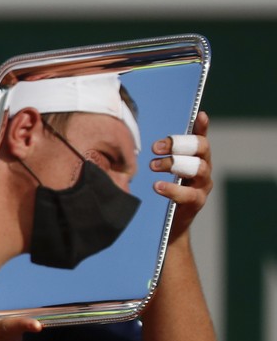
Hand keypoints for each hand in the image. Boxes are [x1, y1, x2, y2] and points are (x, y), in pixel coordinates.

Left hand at [148, 111, 211, 241]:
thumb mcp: (161, 171)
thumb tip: (136, 137)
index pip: (201, 138)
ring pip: (199, 168)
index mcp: (196, 158)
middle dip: (178, 144)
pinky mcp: (197, 202)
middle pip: (201, 148)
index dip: (202, 126)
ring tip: (153, 166)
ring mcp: (203, 186)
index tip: (200, 115)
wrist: (168, 225)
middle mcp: (204, 169)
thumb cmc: (162, 191)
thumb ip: (158, 156)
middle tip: (156, 148)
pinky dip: (172, 189)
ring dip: (175, 164)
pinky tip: (157, 186)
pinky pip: (189, 194)